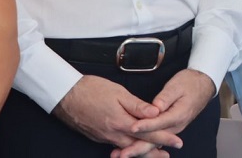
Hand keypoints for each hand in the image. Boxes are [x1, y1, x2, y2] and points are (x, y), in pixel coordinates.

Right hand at [53, 75, 171, 149]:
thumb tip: (155, 113)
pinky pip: (116, 145)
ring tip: (153, 154)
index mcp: (121, 123)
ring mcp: (104, 137)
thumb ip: (137, 105)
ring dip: (140, 151)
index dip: (164, 138)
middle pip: (138, 146)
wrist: (65, 95)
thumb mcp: (118, 93)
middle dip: (154, 151)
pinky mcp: (98, 136)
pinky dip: (127, 147)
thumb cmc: (91, 90)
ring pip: (127, 147)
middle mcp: (113, 134)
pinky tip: (131, 147)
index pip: (148, 133)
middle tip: (167, 155)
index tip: (177, 142)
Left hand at [112, 70, 215, 157]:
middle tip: (122, 154)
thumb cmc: (190, 84)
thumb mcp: (178, 86)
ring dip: (137, 150)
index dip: (145, 125)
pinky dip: (142, 146)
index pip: (159, 122)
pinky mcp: (168, 129)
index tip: (132, 128)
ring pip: (153, 143)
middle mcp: (175, 126)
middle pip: (155, 140)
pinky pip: (154, 141)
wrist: (202, 86)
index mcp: (178, 115)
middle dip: (137, 148)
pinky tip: (130, 149)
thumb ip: (166, 97)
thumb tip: (155, 107)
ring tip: (121, 154)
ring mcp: (172, 130)